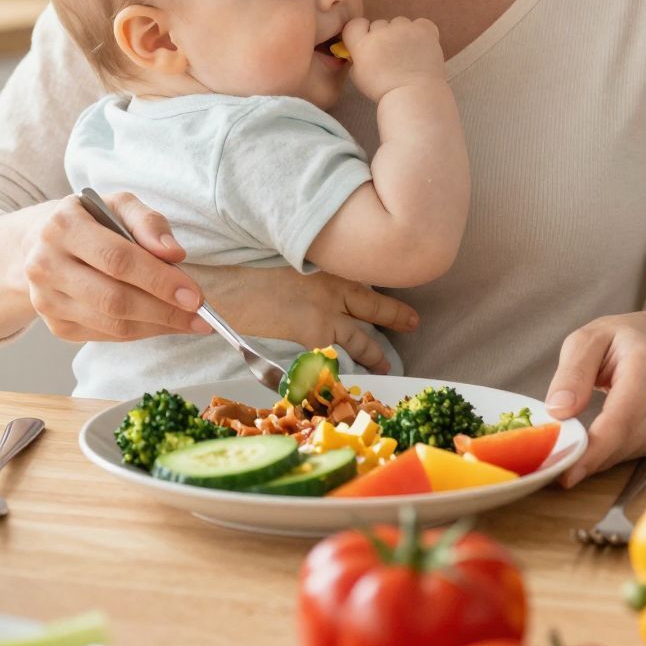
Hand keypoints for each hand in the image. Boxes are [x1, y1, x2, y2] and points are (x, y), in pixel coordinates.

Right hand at [16, 192, 208, 342]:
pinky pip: (107, 336)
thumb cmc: (90, 222)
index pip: (117, 259)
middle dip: (165, 311)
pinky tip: (163, 324)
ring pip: (111, 324)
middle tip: (201, 316)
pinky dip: (141, 332)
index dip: (159, 280)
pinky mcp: (55, 325)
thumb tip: (174, 252)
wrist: (39, 245)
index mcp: (62, 226)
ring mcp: (46, 300)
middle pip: (114, 299)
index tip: (195, 295)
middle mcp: (45, 265)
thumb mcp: (118, 205)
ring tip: (189, 322)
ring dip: (158, 326)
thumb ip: (148, 222)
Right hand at [188, 264, 420, 373]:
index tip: (396, 297)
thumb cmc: (250, 273)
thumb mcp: (287, 264)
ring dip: (374, 352)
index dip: (381, 293)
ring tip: (385, 364)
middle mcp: (332, 288)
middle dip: (394, 316)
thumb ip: (309, 277)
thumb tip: (316, 292)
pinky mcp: (313, 333)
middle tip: (413, 322)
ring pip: (359, 337)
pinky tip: (347, 381)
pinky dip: (339, 371)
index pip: (362, 283)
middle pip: (372, 305)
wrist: (232, 286)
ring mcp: (325, 312)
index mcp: (327, 269)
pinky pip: (334, 357)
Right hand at [342, 16, 446, 101]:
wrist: (415, 95)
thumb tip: (360, 50)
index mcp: (363, 43)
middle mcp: (383, 31)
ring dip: (401, 33)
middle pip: (379, 24)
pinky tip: (421, 46)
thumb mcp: (358, 77)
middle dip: (382, 36)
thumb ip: (357, 59)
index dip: (361, 33)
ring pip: (399, 23)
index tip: (368, 44)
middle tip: (391, 55)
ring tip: (408, 53)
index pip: (355, 24)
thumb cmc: (384, 91)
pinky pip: (420, 23)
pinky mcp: (425, 30)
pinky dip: (421, 32)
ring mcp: (405, 29)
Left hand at [543, 313, 645, 487]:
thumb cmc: (620, 340)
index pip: (623, 417)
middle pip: (625, 441)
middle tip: (555, 458)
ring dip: (599, 455)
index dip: (595, 449)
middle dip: (588, 456)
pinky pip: (636, 454)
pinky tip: (601, 437)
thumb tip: (559, 411)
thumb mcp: (587, 340)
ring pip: (629, 452)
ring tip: (577, 439)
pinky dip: (612, 452)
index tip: (567, 473)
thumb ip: (572, 373)